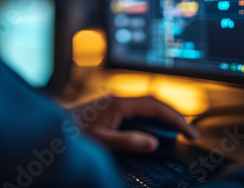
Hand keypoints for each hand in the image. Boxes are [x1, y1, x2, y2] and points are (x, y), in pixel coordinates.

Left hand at [69, 95, 199, 152]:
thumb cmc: (73, 132)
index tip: (189, 132)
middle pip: (154, 104)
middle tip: (188, 133)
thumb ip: (128, 142)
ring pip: (146, 107)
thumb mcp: (101, 142)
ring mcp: (115, 103)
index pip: (155, 107)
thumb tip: (153, 143)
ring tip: (176, 132)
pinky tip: (152, 132)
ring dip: (162, 119)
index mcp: (119, 103)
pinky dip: (150, 121)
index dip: (175, 119)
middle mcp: (119, 99)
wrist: (53, 124)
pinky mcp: (111, 109)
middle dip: (173, 117)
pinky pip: (137, 112)